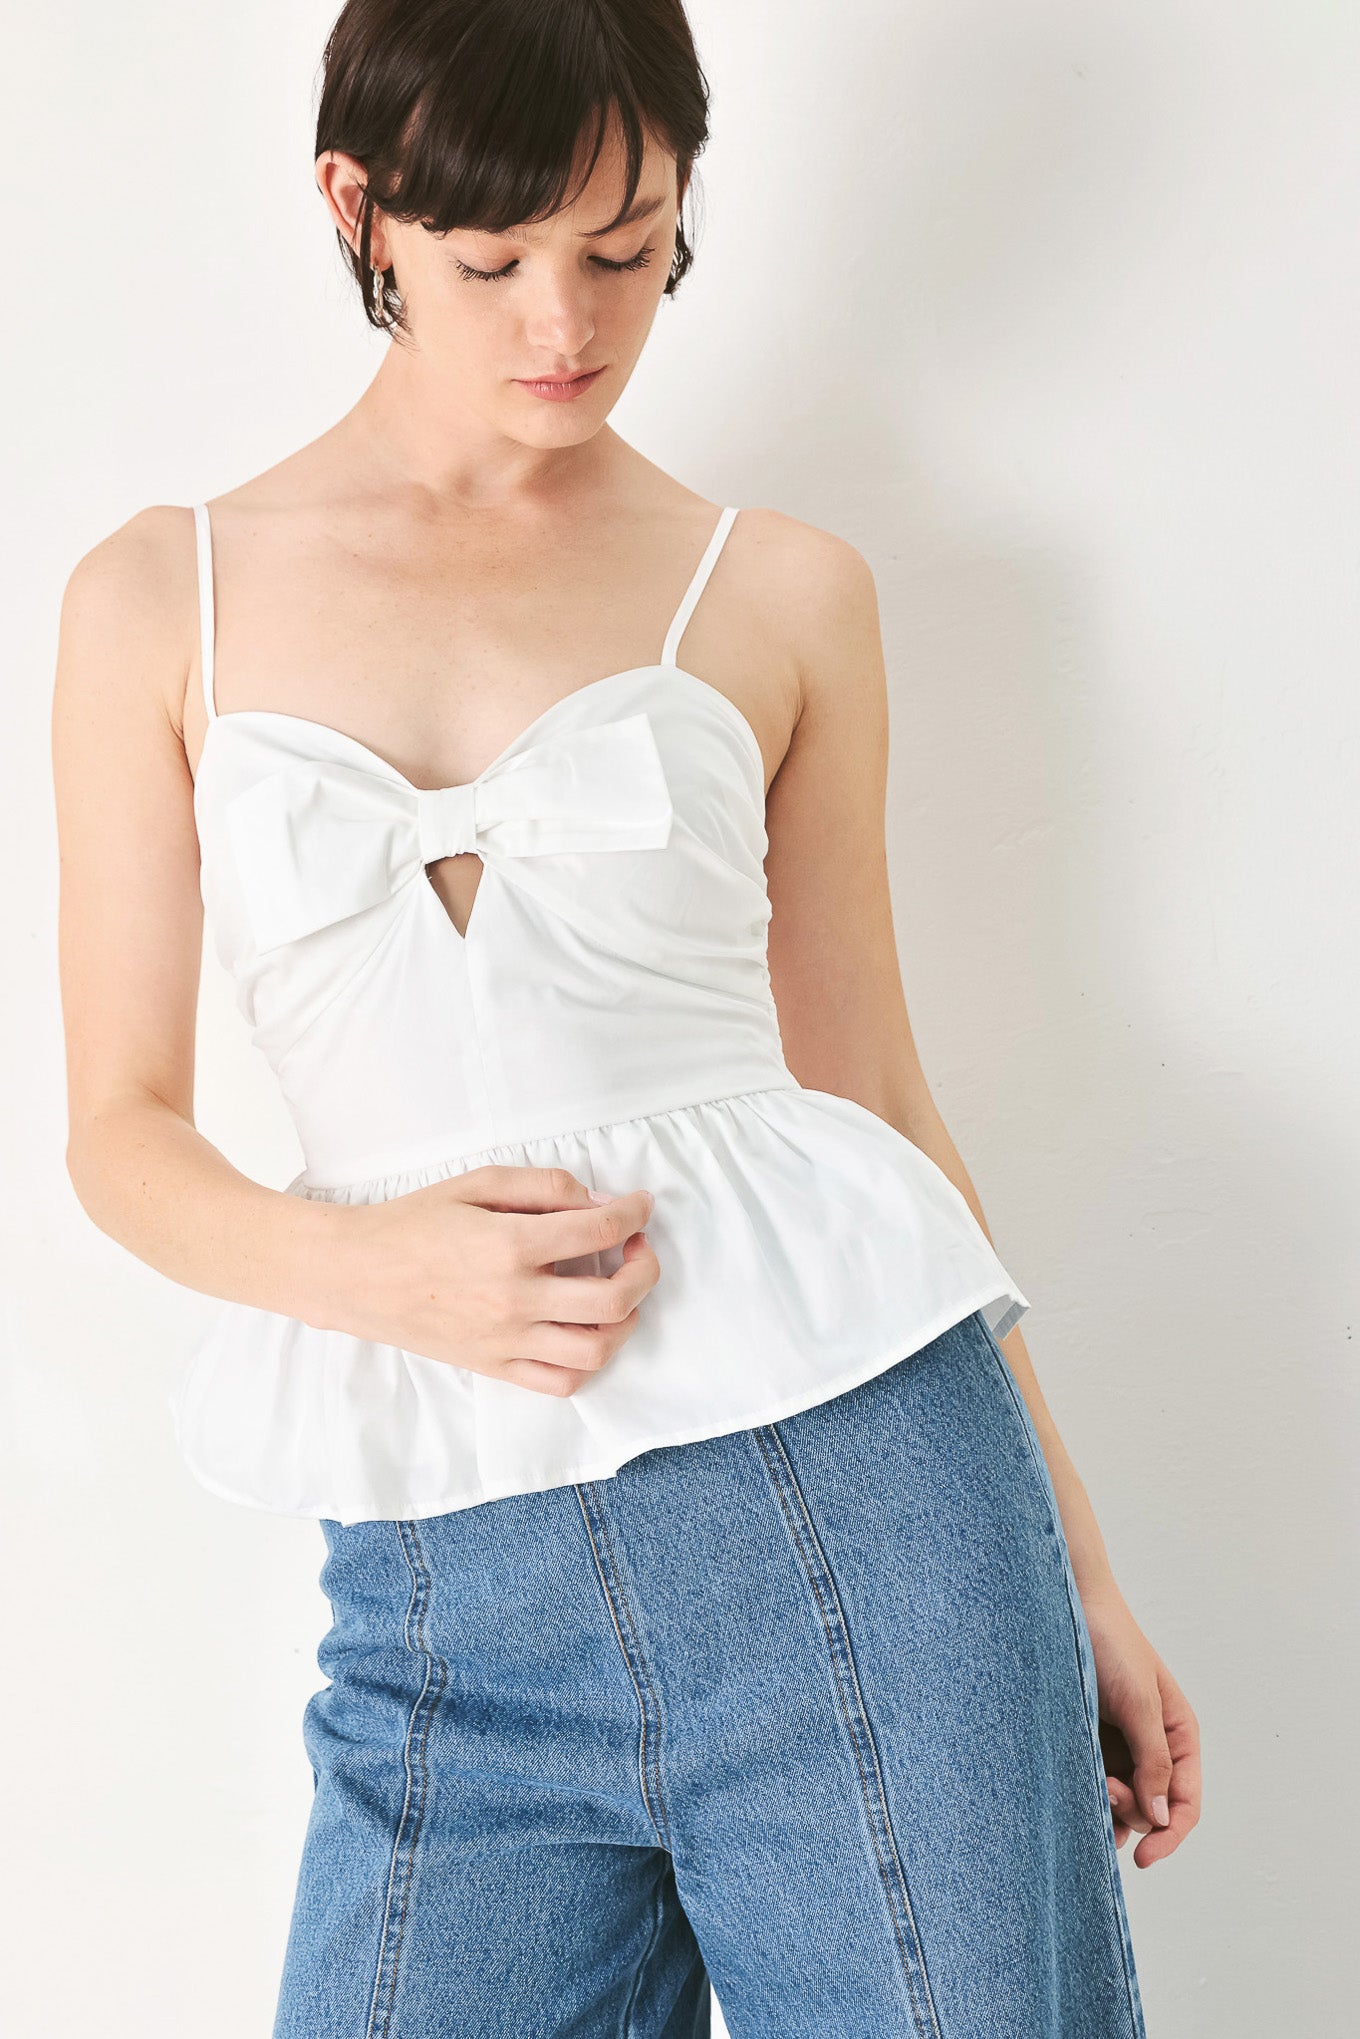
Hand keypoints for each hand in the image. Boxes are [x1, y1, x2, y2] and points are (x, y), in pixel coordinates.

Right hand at [326, 1164, 659, 1397]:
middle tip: (637, 1249)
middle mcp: (514, 1299)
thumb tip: (597, 1200)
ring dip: (625, 1319)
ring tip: (617, 1293)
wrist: (353, 1274)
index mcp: (509, 1245)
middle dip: (645, 1269)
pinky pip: (560, 1381)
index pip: (599, 1230)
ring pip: (596, 1349)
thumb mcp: (476, 1183)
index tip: (640, 1205)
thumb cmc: (411, 1222)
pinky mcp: (493, 1367)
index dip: (633, 1212)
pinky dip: (587, 1360)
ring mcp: (505, 1340)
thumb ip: (542, 1185)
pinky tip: (584, 1330)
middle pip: (614, 1298)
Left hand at [1080, 1587, 1200, 1867]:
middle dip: (1132, 1810)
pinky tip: (1077, 1796)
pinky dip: (1089, 1793)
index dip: (1171, 1835)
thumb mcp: (1140, 1704)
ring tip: (1092, 1790)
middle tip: (1106, 1790)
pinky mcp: (1090, 1741)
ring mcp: (1120, 1745)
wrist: (1069, 1608)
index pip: (1186, 1801)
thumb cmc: (1113, 1646)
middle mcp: (1153, 1745)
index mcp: (1179, 1734)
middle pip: (1153, 1808)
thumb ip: (1154, 1760)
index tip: (1144, 1859)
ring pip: (1122, 1800)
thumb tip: (1162, 1817)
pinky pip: (1094, 1781)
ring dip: (1109, 1806)